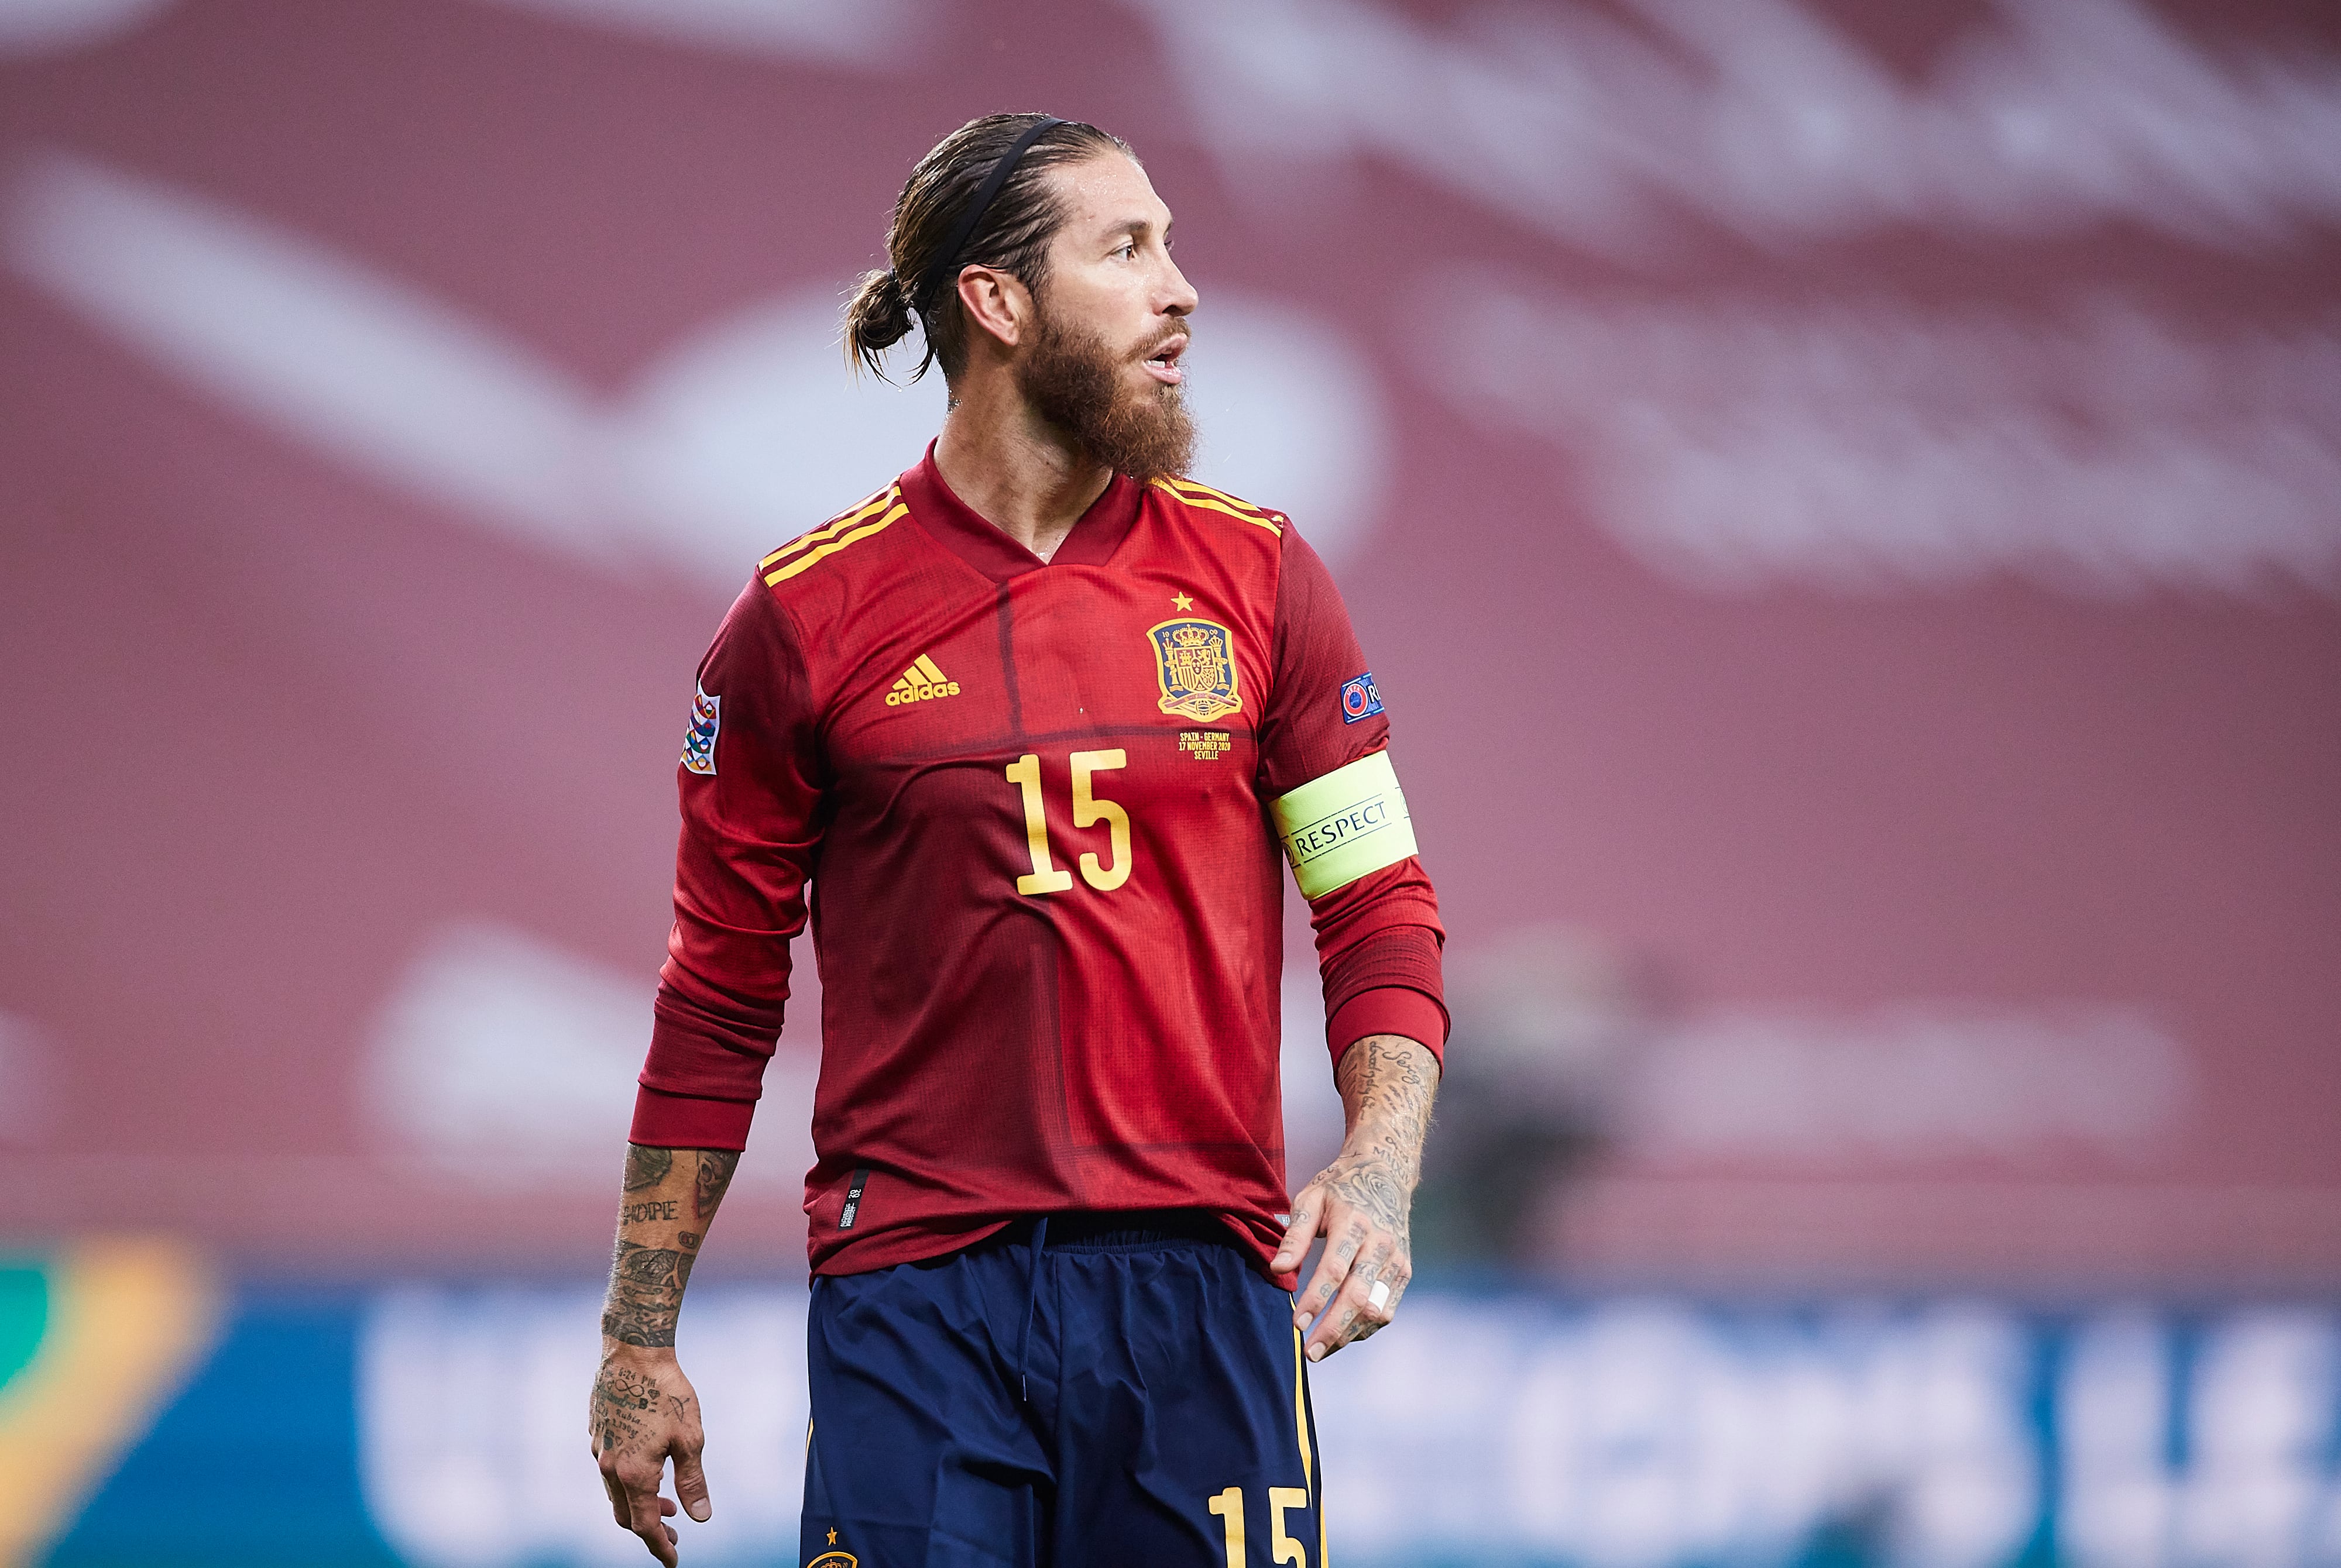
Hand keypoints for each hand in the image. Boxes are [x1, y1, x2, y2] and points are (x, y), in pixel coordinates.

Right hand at [588, 1345, 710, 1564]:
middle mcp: (609, 1467)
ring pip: (615, 1492)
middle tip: (674, 1531)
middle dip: (649, 1528)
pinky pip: (609, 1468)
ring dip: (639, 1503)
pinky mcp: (596, 1432)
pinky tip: (648, 1466)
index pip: (644, 1526)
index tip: (673, 1561)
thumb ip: (692, 1481)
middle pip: (626, 1515)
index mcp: (633, 1474)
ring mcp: (599, 1449)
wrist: (633, 1350)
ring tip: (666, 1501)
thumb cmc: (667, 1392)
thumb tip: (700, 1516)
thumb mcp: (690, 1439)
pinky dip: (628, 1480)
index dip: (660, 1546)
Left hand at [1270, 1128, 1415, 1361]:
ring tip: (1320, 1351)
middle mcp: (1380, 1244)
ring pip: (1375, 1309)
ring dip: (1348, 1335)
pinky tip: (1343, 1336)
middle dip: (1332, 1329)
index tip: (1297, 1324)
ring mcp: (1396, 1260)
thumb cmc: (1339, 1189)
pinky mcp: (1404, 1272)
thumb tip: (1278, 1270)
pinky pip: (1386, 1309)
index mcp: (1354, 1223)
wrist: (1385, 1175)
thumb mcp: (1310, 1200)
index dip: (1316, 1299)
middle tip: (1308, 1353)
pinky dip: (1364, 1328)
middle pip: (1358, 1296)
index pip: (1335, 1269)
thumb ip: (1295, 1236)